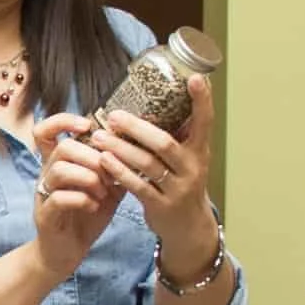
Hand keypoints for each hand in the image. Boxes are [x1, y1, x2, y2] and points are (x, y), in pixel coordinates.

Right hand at [27, 113, 117, 281]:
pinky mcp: (46, 214)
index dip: (63, 121)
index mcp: (59, 163)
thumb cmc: (85, 216)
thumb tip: (137, 146)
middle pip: (63, 147)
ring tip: (103, 192)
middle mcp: (47, 174)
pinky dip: (83, 199)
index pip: (47, 130)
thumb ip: (114, 168)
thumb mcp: (105, 188)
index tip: (87, 126)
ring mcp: (44, 194)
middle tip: (109, 174)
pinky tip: (94, 206)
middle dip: (92, 157)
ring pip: (60, 169)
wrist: (66, 252)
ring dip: (90, 178)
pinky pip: (60, 197)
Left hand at [85, 83, 219, 269]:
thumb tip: (158, 98)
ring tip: (99, 136)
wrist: (188, 227)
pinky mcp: (161, 206)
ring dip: (121, 149)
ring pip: (148, 164)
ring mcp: (178, 188)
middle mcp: (192, 168)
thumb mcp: (188, 159)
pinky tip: (104, 160)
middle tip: (113, 115)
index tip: (195, 78)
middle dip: (137, 128)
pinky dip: (120, 172)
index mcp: (200, 151)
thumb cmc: (182, 183)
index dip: (202, 100)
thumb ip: (177, 135)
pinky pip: (138, 186)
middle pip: (165, 143)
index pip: (205, 122)